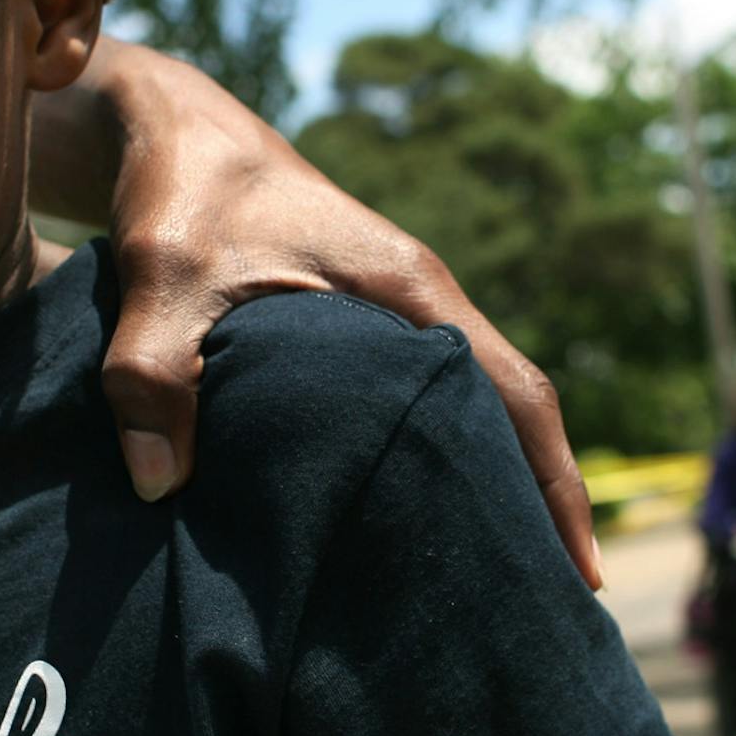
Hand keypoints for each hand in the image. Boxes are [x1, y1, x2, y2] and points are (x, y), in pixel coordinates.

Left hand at [28, 38, 601, 588]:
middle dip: (539, 502)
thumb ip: (154, 374)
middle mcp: (419, 302)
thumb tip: (162, 487)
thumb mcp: (161, 277)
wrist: (170, 129)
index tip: (581, 572)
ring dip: (489, 480)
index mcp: (407, 290)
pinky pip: (421, 397)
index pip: (517, 392)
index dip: (557, 483)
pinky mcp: (357, 323)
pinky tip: (411, 514)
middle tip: (547, 606)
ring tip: (488, 578)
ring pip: (468, 405)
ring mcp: (392, 311)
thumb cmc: (180, 193)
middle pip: (511, 411)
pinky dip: (435, 455)